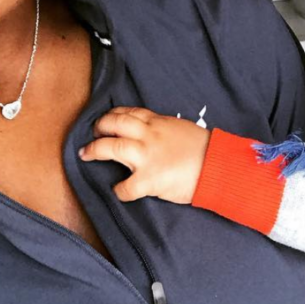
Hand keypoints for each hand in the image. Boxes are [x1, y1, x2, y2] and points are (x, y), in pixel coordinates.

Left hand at [80, 106, 211, 203]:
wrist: (217, 166)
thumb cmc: (204, 149)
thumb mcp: (181, 128)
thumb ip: (162, 128)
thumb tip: (150, 132)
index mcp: (158, 123)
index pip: (130, 113)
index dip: (114, 115)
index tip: (106, 119)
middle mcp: (149, 135)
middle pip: (115, 124)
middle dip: (99, 127)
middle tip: (93, 133)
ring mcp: (147, 156)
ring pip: (111, 147)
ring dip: (95, 149)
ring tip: (87, 153)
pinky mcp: (149, 179)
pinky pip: (125, 187)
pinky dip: (119, 190)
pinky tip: (118, 190)